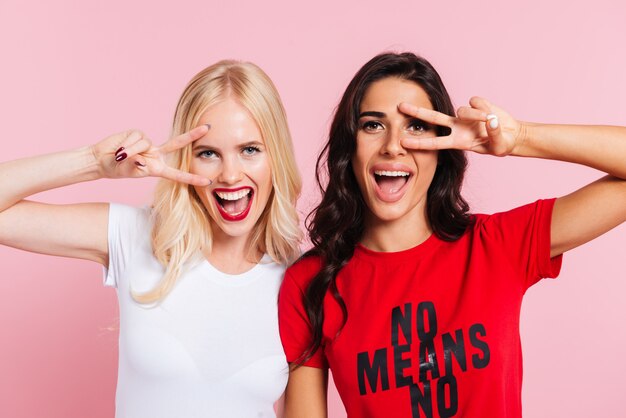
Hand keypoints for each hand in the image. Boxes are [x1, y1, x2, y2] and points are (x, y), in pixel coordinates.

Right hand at [90, 125, 210, 185]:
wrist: (101, 159)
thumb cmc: (116, 169)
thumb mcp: (126, 171)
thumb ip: (136, 166)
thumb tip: (143, 161)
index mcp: (157, 168)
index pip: (177, 174)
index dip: (192, 178)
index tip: (207, 181)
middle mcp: (156, 154)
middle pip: (177, 144)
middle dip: (192, 135)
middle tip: (208, 127)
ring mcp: (148, 143)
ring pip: (145, 143)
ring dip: (130, 150)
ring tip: (119, 156)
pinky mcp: (138, 134)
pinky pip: (136, 137)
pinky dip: (126, 144)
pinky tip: (119, 148)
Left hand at [399, 97, 524, 155]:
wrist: (513, 134)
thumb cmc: (502, 145)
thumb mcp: (499, 146)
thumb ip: (494, 134)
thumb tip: (490, 120)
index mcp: (458, 142)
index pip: (435, 142)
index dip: (419, 142)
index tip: (403, 142)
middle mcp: (457, 127)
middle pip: (433, 118)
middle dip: (417, 112)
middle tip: (399, 106)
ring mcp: (465, 115)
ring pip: (462, 109)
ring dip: (476, 115)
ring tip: (490, 121)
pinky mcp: (476, 104)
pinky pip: (476, 101)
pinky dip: (485, 107)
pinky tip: (492, 113)